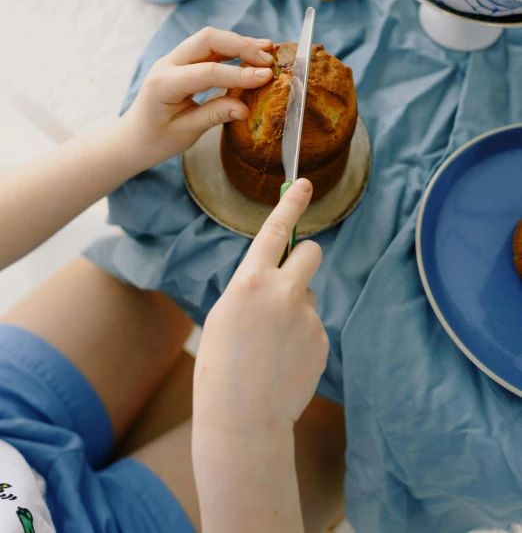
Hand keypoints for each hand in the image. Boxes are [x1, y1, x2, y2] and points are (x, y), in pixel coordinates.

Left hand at [120, 27, 273, 170]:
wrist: (133, 138)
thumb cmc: (156, 140)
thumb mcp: (185, 133)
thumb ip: (214, 116)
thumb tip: (245, 109)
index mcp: (164, 84)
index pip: (207, 71)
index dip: (239, 73)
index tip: (266, 77)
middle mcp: (167, 64)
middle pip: (207, 39)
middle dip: (241, 46)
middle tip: (268, 61)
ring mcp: (174, 59)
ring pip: (209, 39)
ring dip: (239, 43)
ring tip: (267, 51)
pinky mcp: (182, 61)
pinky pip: (209, 47)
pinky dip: (232, 48)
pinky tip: (252, 53)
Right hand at [193, 179, 328, 435]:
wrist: (242, 419)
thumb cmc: (221, 365)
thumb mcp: (225, 313)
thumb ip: (253, 286)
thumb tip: (279, 273)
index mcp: (250, 282)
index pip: (275, 230)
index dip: (290, 202)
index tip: (304, 183)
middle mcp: (283, 292)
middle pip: (311, 251)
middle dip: (303, 257)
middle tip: (290, 279)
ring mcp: (307, 317)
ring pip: (310, 293)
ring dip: (297, 306)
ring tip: (273, 342)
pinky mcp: (322, 339)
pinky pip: (314, 323)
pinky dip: (302, 335)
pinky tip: (284, 359)